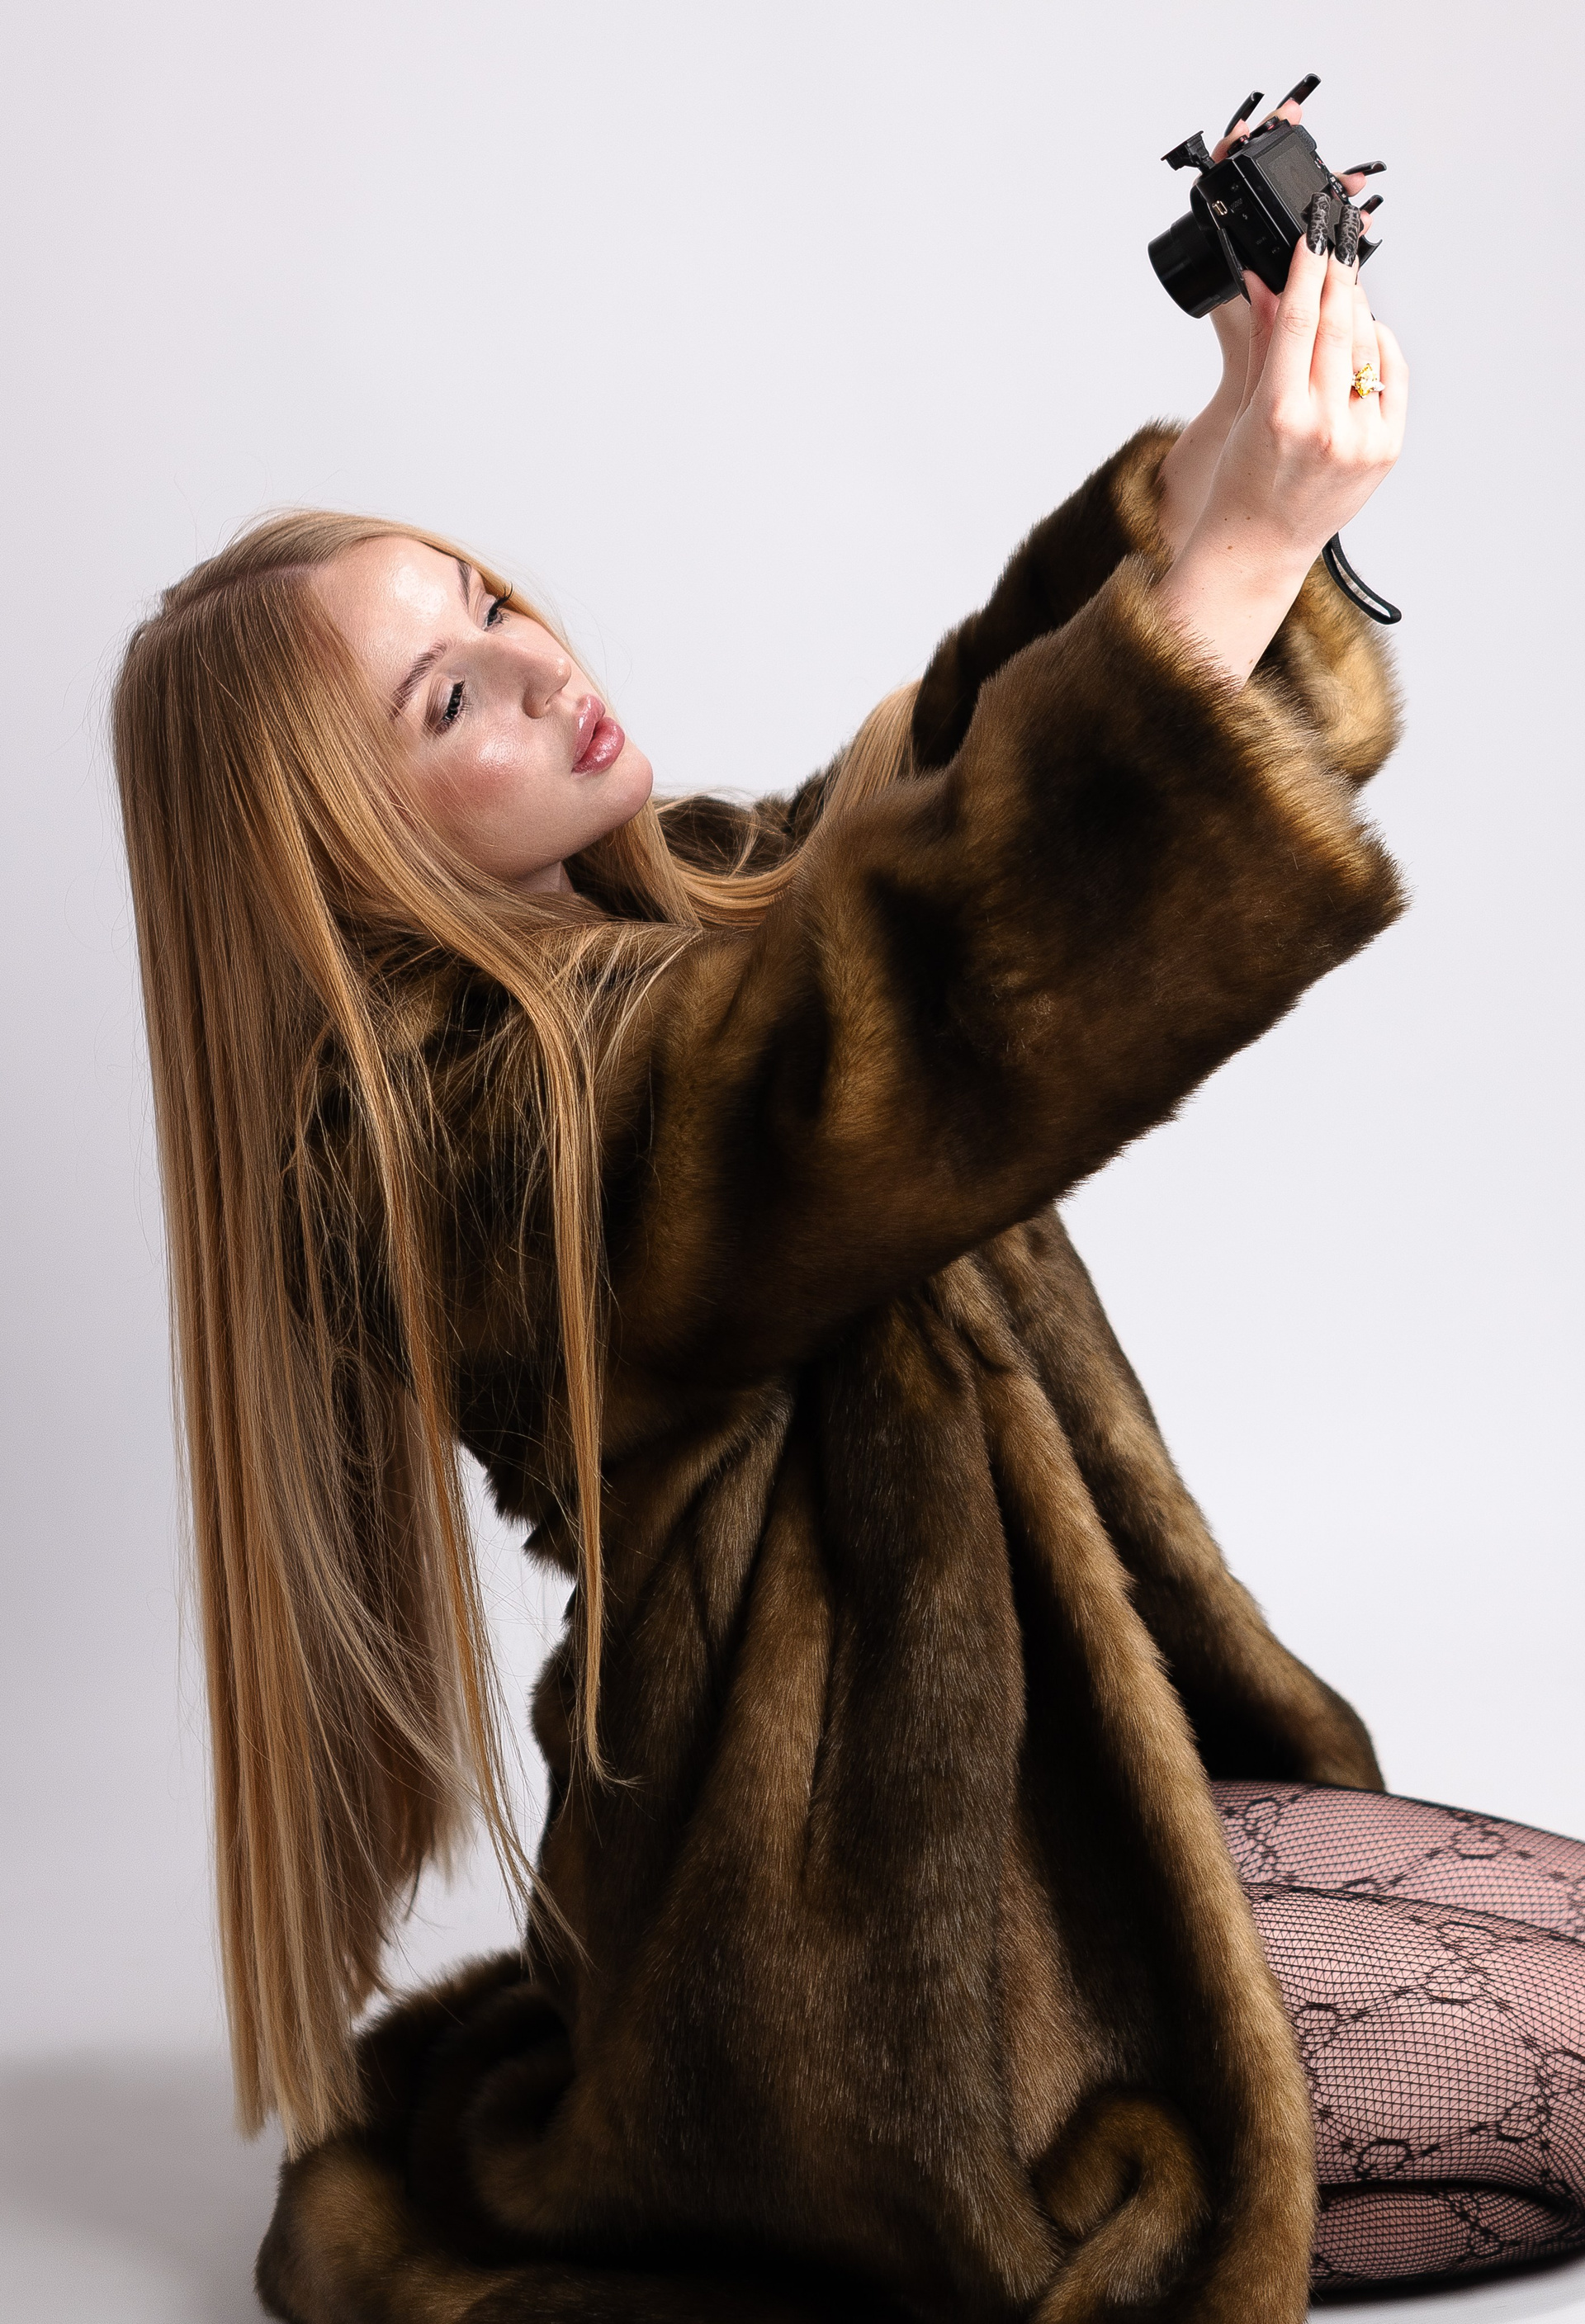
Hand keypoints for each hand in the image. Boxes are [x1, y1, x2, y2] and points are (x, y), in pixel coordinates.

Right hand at [1157, 227, 1407, 685]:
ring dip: (1356, 307)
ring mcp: (1361, 439)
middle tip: (1338, 239)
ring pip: (1367, 345)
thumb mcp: (1245, 409)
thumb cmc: (1243, 481)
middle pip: (1338, 324)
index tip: (1316, 233)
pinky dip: (1381, 346)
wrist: (1261, 545)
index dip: (1310, 268)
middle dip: (1338, 275)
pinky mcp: (1386, 449)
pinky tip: (1369, 331)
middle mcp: (1325, 426)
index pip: (1301, 320)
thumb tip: (1267, 280)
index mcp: (1280, 414)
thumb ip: (1265, 343)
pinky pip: (1392, 377)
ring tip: (1344, 286)